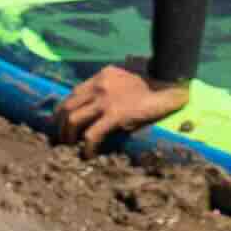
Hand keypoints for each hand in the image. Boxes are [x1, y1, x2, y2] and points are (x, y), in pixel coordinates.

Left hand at [50, 63, 182, 146]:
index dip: (64, 109)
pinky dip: (86, 146)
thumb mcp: (129, 78)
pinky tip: (88, 155)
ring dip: (68, 135)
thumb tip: (109, 99)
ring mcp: (105, 100)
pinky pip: (92, 134)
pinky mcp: (115, 114)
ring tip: (70, 147)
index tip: (62, 122)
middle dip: (60, 124)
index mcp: (102, 76)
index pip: (74, 92)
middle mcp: (99, 85)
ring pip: (73, 119)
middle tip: (62, 138)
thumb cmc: (154, 84)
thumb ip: (115, 85)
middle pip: (67, 105)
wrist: (170, 82)